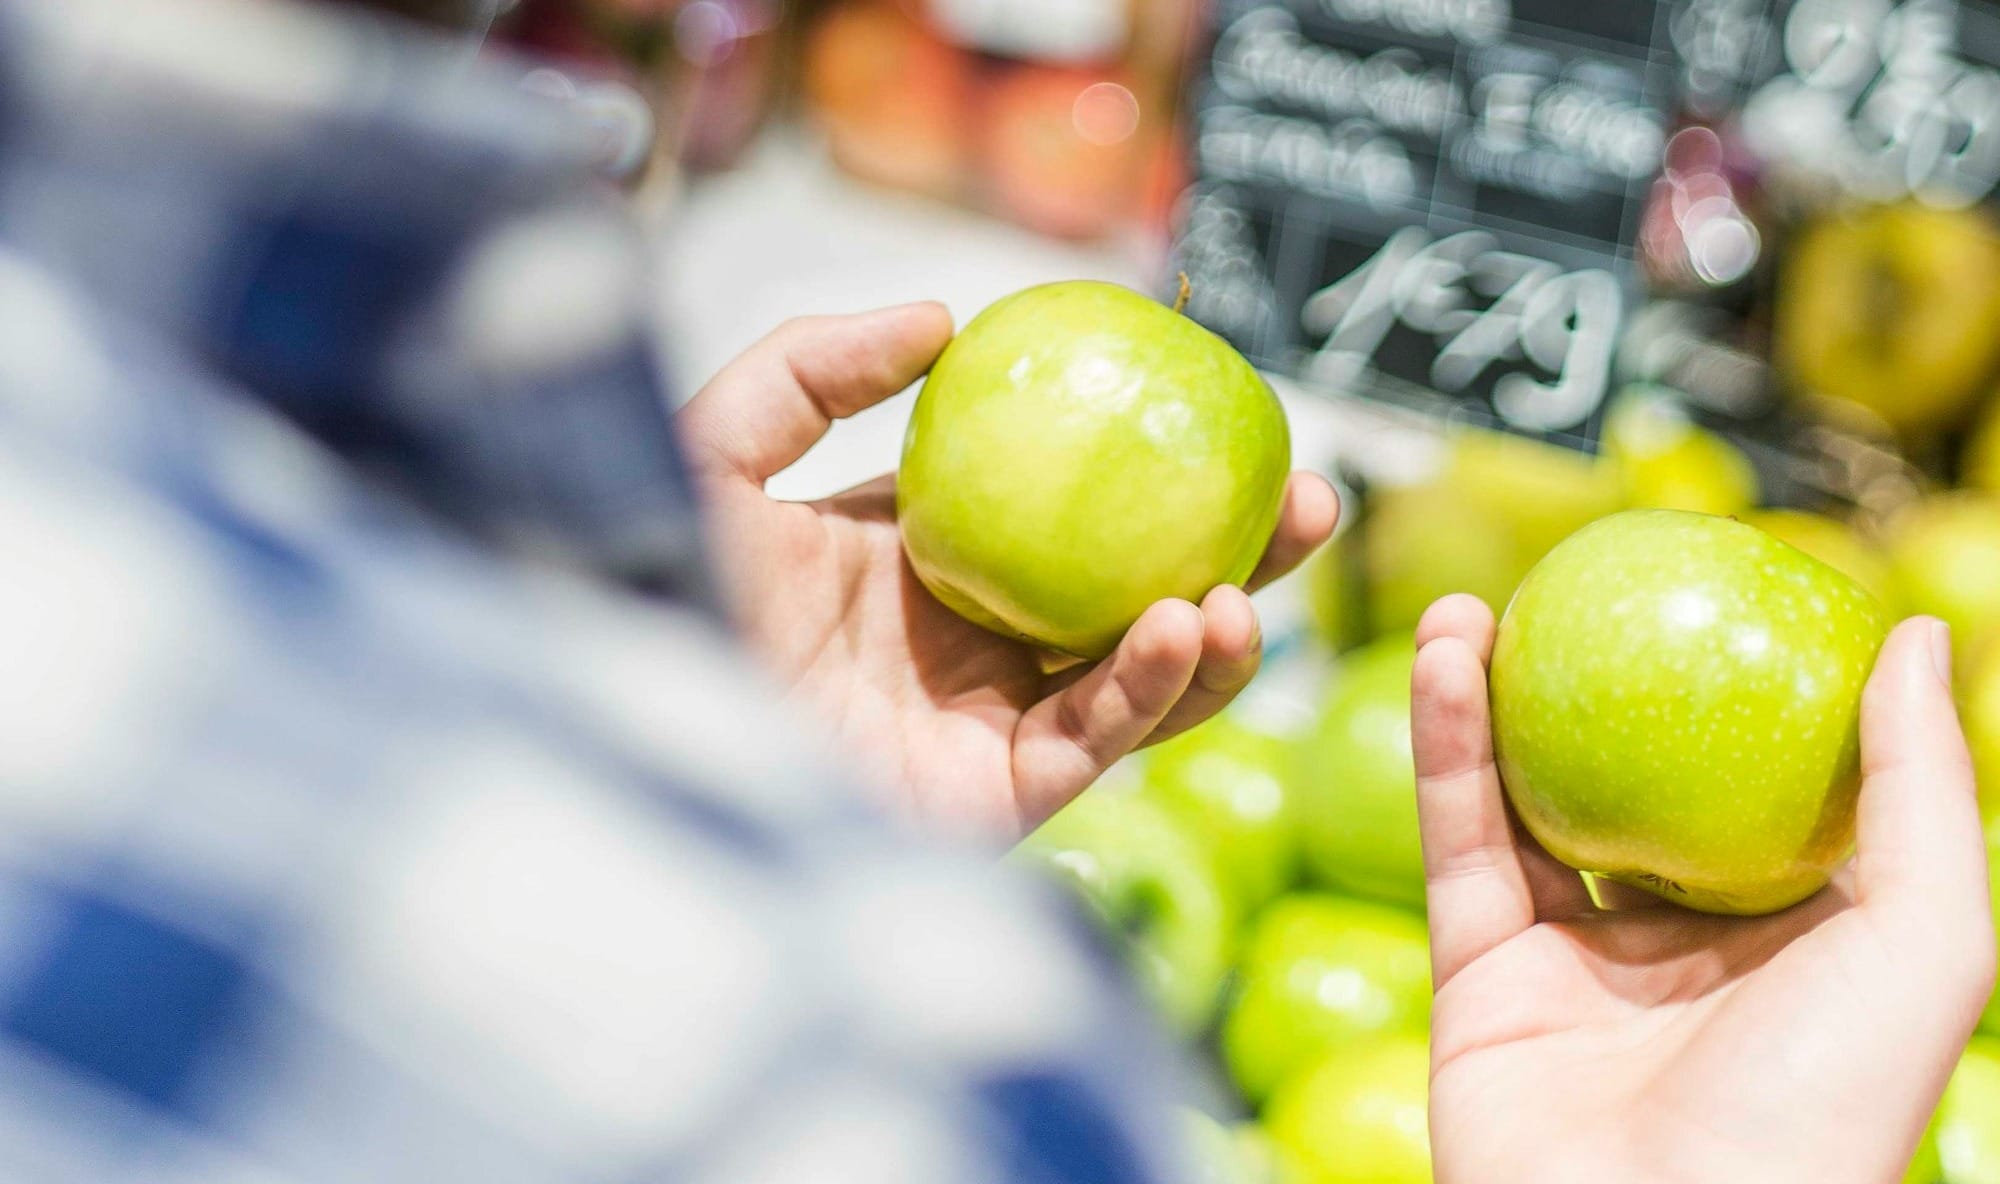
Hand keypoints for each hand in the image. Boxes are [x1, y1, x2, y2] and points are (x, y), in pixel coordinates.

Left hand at [677, 303, 1337, 837]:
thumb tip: (943, 317)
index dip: (1147, 469)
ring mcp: (985, 723)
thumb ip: (816, 367)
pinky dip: (1153, 685)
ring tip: (1254, 580)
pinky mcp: (993, 798)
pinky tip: (1185, 625)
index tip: (1222, 413)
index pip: (1063, 508)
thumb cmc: (648, 587)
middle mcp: (968, 644)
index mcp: (921, 561)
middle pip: (1132, 591)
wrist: (625, 723)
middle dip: (1231, 553)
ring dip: (1218, 632)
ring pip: (1140, 678)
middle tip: (1307, 498)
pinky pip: (1098, 737)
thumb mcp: (720, 447)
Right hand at [1412, 595, 1995, 1183]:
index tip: (1704, 591)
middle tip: (1563, 592)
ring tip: (1467, 607)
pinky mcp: (1478, 977)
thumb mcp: (1926, 942)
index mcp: (1792, 937)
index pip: (1757, 787)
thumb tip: (1920, 634)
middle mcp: (1680, 945)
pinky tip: (1445, 661)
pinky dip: (1443, 748)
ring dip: (1491, 698)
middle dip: (1589, 686)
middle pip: (1626, 781)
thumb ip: (1924, 790)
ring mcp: (1573, 961)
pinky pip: (1460, 842)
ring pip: (1523, 802)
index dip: (1729, 689)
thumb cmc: (1821, 1113)